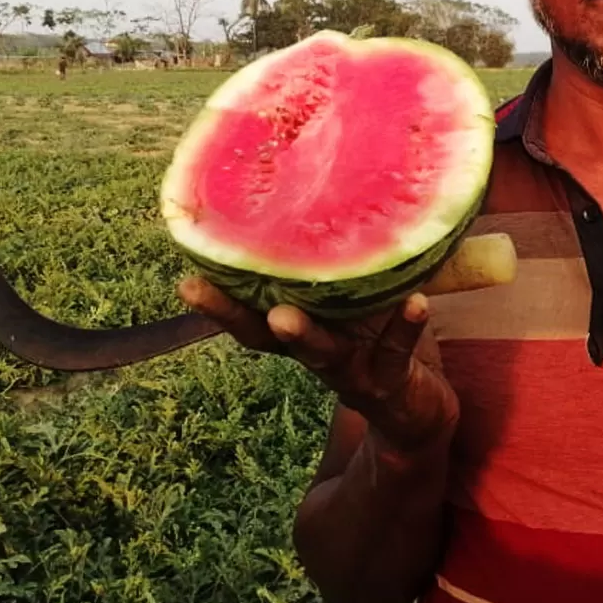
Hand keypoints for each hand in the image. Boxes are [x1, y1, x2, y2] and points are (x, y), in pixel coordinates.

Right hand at [177, 279, 458, 452]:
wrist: (419, 412)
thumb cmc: (380, 338)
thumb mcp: (357, 302)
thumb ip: (340, 266)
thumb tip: (326, 190)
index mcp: (304, 328)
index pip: (250, 316)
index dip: (217, 303)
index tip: (184, 280)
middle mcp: (317, 352)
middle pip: (266, 337)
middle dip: (234, 315)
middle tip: (198, 292)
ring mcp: (352, 370)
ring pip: (322, 353)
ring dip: (302, 336)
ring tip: (283, 316)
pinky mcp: (392, 380)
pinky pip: (397, 351)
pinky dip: (405, 327)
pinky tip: (415, 302)